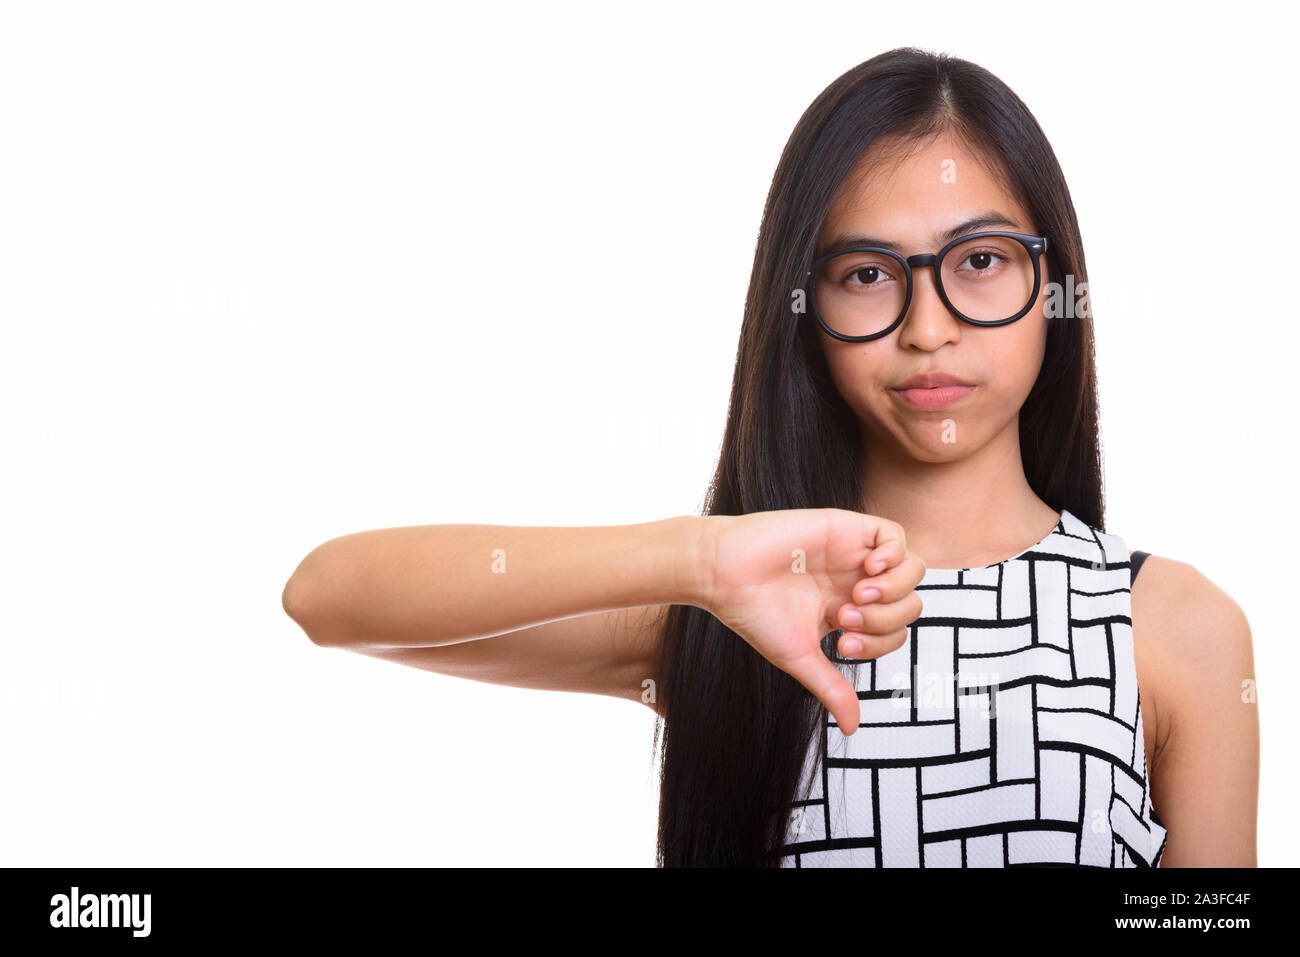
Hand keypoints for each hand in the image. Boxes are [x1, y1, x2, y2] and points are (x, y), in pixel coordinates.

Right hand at [699, 508, 924, 733]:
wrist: (725, 573)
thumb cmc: (754, 614)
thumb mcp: (800, 657)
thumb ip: (832, 688)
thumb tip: (852, 729)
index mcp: (847, 611)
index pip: (894, 631)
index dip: (880, 643)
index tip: (842, 642)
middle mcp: (855, 582)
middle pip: (909, 602)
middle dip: (886, 618)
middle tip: (845, 618)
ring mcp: (853, 554)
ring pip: (912, 569)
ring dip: (893, 589)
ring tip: (856, 594)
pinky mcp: (846, 527)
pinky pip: (895, 535)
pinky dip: (893, 556)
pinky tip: (868, 568)